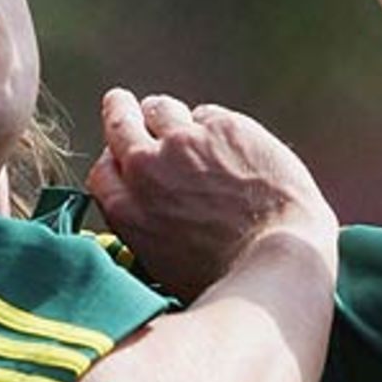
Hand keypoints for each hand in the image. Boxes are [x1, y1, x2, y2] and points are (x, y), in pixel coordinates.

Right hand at [85, 88, 336, 300]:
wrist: (278, 262)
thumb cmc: (228, 279)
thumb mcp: (163, 267)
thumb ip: (146, 228)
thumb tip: (151, 212)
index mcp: (128, 211)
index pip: (103, 171)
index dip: (113, 161)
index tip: (122, 156)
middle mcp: (148, 170)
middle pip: (119, 124)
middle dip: (119, 110)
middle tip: (121, 102)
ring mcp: (185, 142)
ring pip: (161, 109)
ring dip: (166, 115)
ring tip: (181, 123)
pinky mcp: (223, 127)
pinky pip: (208, 115)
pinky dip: (215, 128)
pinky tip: (234, 147)